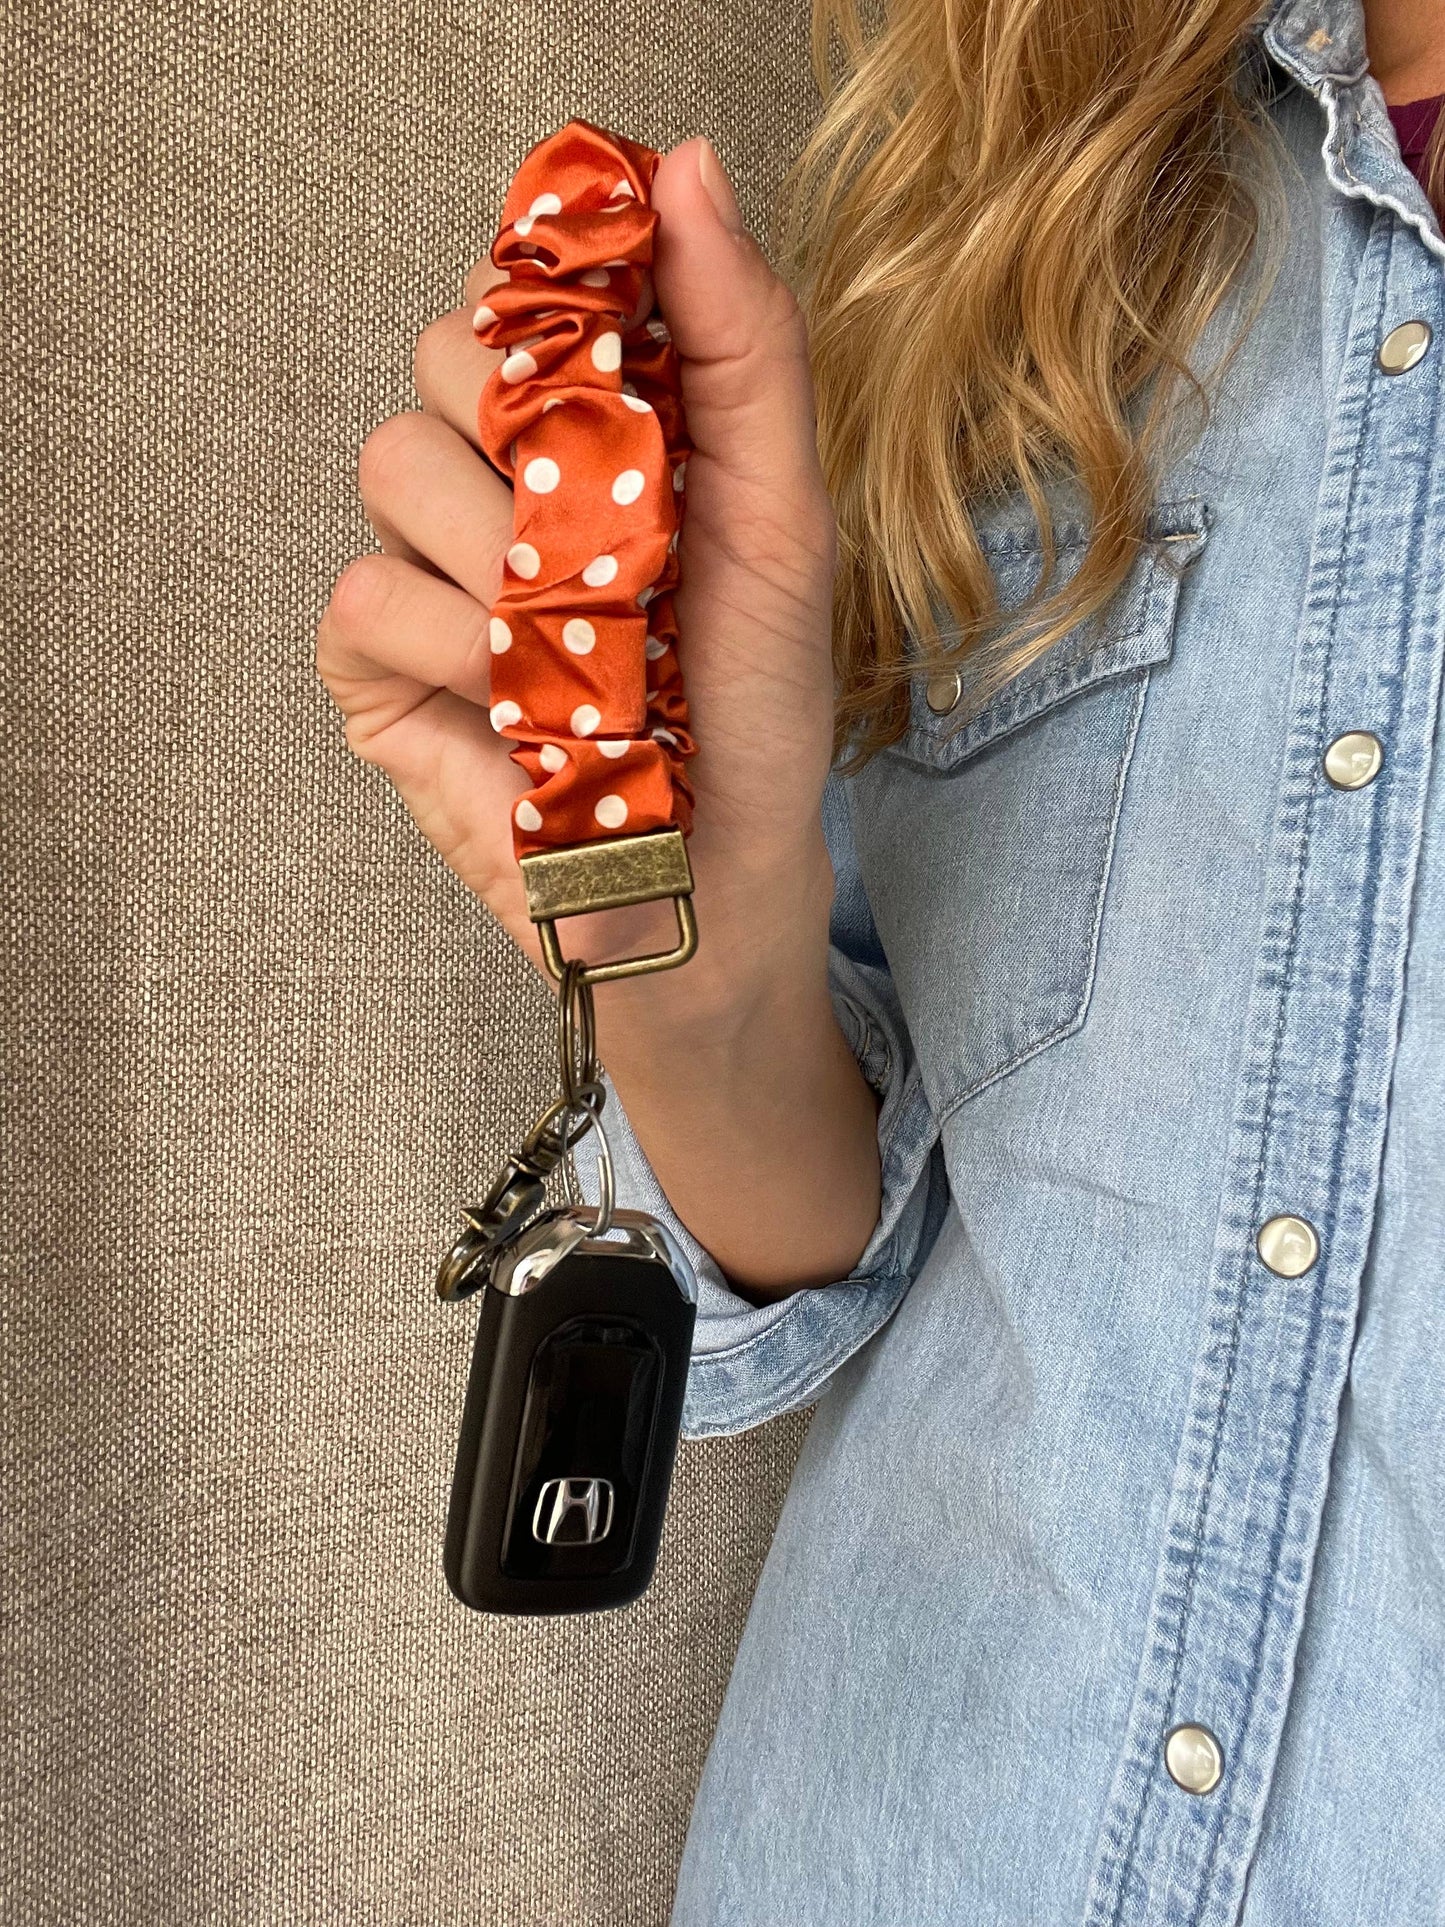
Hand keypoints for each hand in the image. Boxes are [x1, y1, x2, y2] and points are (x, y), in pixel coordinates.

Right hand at [315, 137, 838, 1031]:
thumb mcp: (783, 517)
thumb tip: (684, 165)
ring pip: (395, 466)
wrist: (711, 877)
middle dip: (538, 445)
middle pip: (442, 356)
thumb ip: (744, 344)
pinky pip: (366, 595)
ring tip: (585, 657)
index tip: (625, 386)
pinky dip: (452, 655)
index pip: (521, 287)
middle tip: (623, 553)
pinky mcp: (373, 668)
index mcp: (585, 427)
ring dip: (508, 567)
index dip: (559, 310)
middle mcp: (492, 480)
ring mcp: (425, 570)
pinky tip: (515, 709)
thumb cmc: (755, 707)